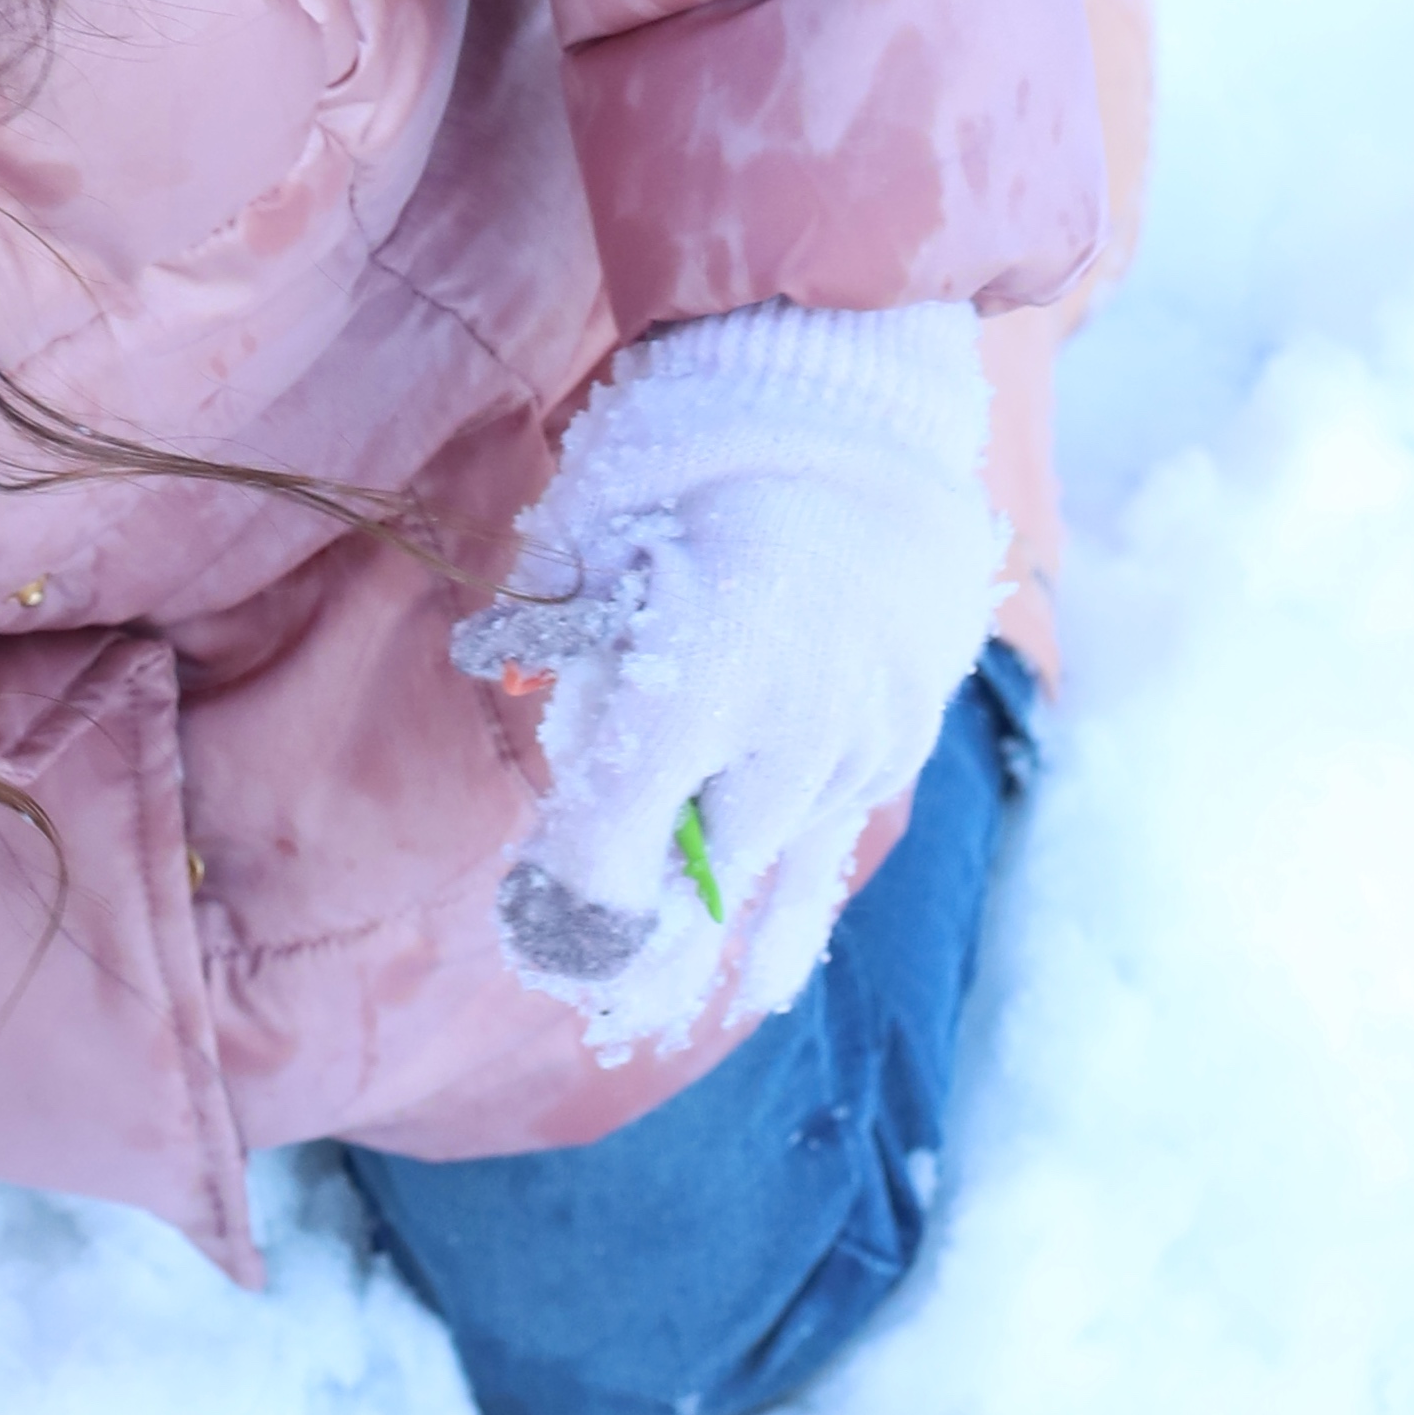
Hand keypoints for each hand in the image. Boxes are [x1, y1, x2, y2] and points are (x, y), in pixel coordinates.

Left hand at [455, 302, 998, 1058]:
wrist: (857, 399)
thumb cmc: (688, 452)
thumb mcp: (590, 534)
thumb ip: (558, 640)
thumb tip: (516, 695)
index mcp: (691, 684)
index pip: (613, 857)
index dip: (567, 909)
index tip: (534, 930)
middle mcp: (783, 736)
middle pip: (697, 895)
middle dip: (638, 954)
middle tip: (592, 1002)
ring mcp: (853, 745)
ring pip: (777, 884)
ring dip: (719, 949)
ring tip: (677, 1014)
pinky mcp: (897, 739)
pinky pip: (836, 842)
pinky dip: (791, 899)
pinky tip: (763, 964)